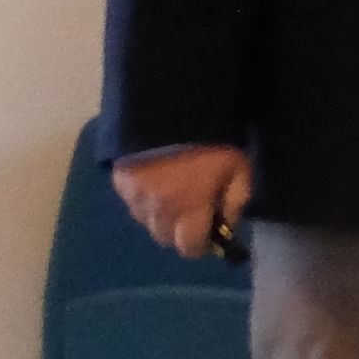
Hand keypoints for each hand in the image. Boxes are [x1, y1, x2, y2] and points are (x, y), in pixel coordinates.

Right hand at [111, 143, 251, 259]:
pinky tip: (156, 182)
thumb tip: (227, 223)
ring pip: (147, 223)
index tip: (208, 233)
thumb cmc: (212, 141)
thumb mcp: (239, 167)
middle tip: (192, 212)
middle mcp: (157, 211)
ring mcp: (134, 198)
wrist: (171, 110)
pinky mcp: (119, 183)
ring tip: (174, 194)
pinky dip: (144, 201)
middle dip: (179, 231)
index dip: (200, 244)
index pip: (189, 248)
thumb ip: (236, 200)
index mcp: (188, 209)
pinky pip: (132, 204)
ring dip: (161, 217)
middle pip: (165, 238)